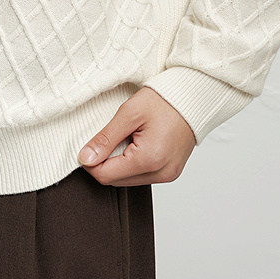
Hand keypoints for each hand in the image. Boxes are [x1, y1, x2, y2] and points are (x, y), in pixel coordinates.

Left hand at [77, 86, 196, 185]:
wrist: (194, 97)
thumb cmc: (164, 100)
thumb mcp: (129, 113)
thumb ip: (105, 138)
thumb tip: (86, 158)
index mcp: (149, 160)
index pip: (105, 175)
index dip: (91, 161)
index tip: (90, 145)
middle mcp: (161, 173)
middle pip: (116, 181)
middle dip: (106, 162)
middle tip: (113, 136)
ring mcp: (168, 175)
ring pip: (128, 180)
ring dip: (120, 163)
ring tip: (130, 137)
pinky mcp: (170, 173)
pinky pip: (142, 176)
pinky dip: (134, 163)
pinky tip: (139, 143)